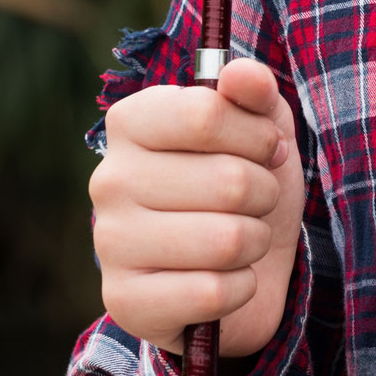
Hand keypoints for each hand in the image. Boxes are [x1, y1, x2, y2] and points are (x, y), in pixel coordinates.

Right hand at [90, 58, 304, 358]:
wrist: (239, 264)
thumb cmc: (246, 180)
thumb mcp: (262, 126)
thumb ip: (255, 91)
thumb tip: (242, 73)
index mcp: (133, 122)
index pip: (205, 114)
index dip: (257, 135)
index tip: (266, 147)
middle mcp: (110, 180)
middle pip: (228, 181)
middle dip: (264, 194)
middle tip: (256, 200)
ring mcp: (109, 243)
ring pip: (226, 240)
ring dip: (256, 241)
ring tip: (243, 237)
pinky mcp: (123, 302)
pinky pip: (213, 292)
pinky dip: (241, 287)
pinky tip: (225, 279)